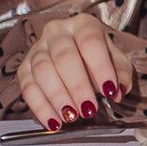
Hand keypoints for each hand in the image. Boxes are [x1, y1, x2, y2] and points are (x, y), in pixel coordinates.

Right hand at [17, 14, 121, 129]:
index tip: (109, 90)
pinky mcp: (24, 67)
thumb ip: (122, 75)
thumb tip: (119, 92)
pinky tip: (53, 121)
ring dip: (57, 97)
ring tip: (71, 116)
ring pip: (43, 71)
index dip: (100, 67)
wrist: (76, 53)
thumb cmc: (98, 57)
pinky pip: (27, 87)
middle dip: (77, 86)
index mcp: (83, 24)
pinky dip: (40, 107)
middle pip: (64, 57)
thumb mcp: (117, 61)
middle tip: (88, 109)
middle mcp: (57, 32)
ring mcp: (37, 48)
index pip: (91, 42)